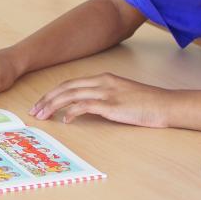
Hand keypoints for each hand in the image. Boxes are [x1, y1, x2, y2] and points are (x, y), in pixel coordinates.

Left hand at [31, 73, 172, 127]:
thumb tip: (85, 110)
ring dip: (53, 106)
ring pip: (71, 96)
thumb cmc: (146, 104)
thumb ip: (103, 99)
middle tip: (34, 111)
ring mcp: (107, 92)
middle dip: (47, 99)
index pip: (70, 84)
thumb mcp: (121, 96)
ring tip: (42, 116)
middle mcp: (102, 82)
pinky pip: (85, 106)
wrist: (166, 105)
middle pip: (66, 88)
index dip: (53, 93)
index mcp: (103, 78)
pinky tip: (65, 120)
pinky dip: (72, 112)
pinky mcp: (112, 105)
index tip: (41, 104)